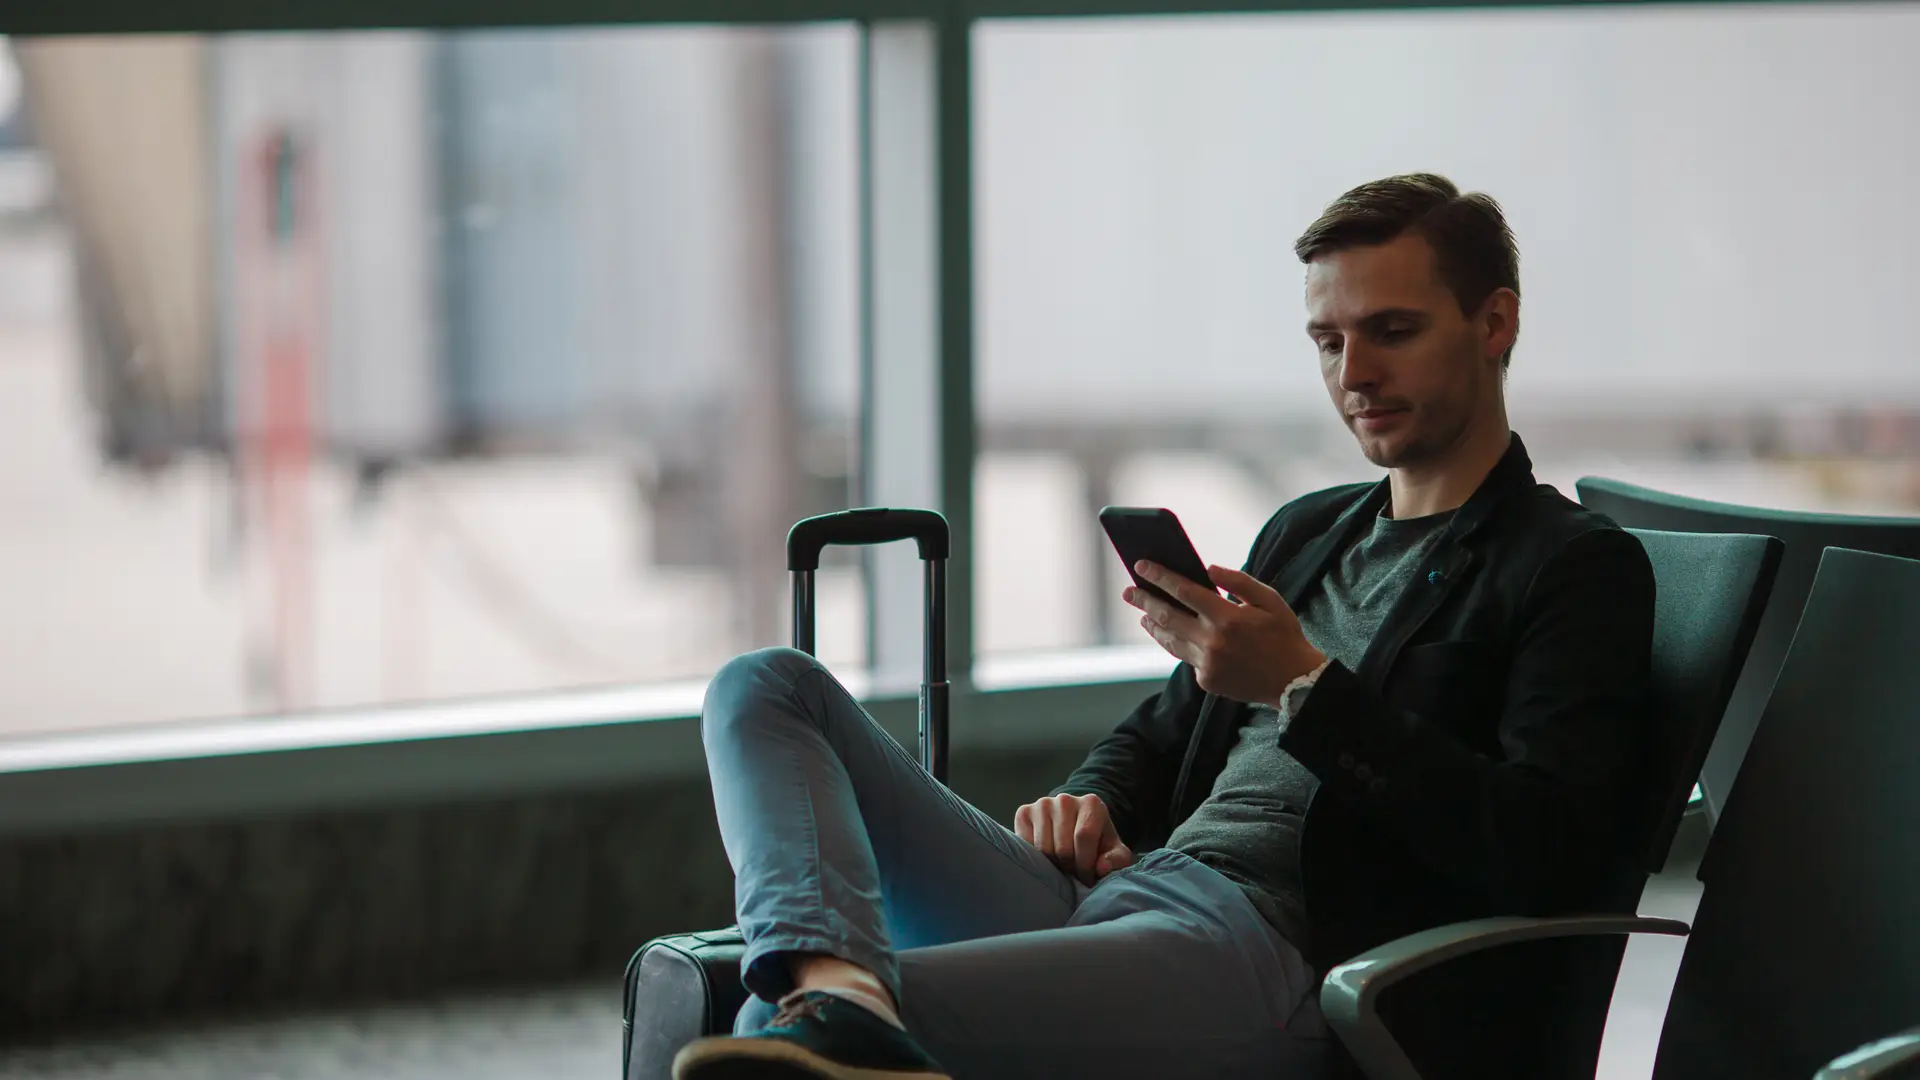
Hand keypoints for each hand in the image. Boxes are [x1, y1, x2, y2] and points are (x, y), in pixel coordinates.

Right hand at [1014, 792, 1134, 885]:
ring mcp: (1042, 804)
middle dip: (1069, 868)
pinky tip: (1045, 857)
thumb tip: (1101, 867)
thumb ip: (1116, 860)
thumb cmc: (1096, 843)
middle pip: (1063, 846)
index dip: (1085, 864)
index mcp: (1092, 803)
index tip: (1087, 878)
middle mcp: (1065, 799)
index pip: (1084, 836)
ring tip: (1061, 866)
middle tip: (1073, 874)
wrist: (1073, 826)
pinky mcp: (1024, 812)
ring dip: (1052, 865)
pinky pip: (1026, 844)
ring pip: (1044, 848)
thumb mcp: (1115, 852)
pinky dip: (1035, 858)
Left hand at [1125, 561, 1325, 705]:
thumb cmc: (1283, 636)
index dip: (1159, 577)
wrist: (1294, 682)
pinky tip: (1171, 635)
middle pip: (1166, 616)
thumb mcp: (1270, 600)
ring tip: (1143, 615)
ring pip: (1169, 640)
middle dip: (1144, 600)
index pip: (1183, 591)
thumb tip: (1207, 569)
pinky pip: (1186, 657)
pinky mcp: (1207, 680)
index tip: (1141, 566)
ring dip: (1153, 625)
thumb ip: (1238, 581)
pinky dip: (1178, 644)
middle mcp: (1212, 641)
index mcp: (1227, 617)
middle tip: (1129, 591)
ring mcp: (1207, 664)